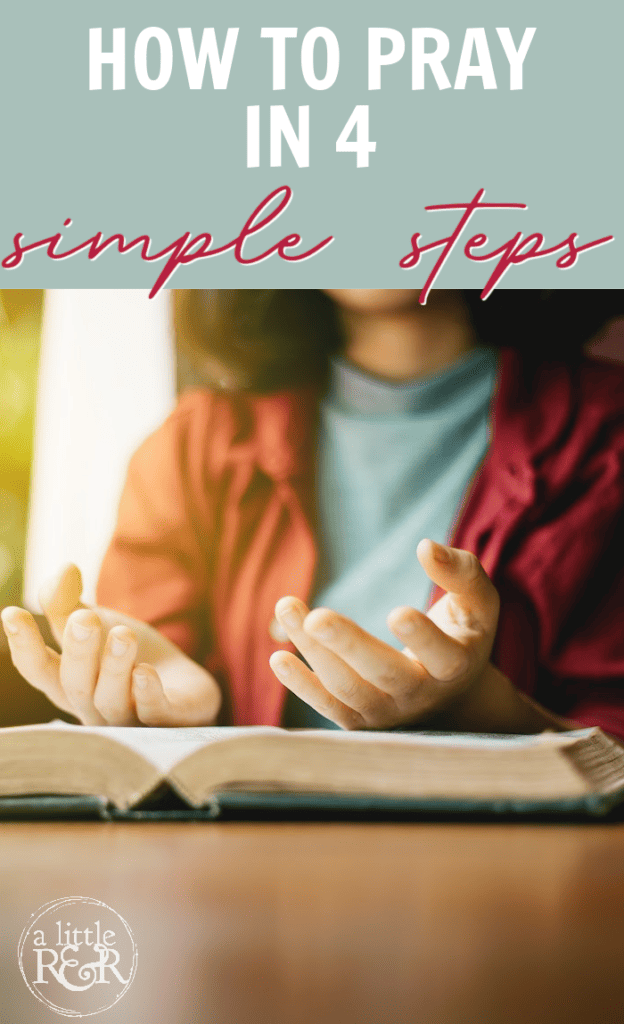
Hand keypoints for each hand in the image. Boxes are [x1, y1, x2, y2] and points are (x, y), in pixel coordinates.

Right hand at [1, 565, 220, 726]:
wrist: (184, 686)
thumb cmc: (128, 657)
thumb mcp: (99, 625)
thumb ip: (72, 603)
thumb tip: (63, 568)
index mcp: (69, 683)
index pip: (39, 670)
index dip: (24, 645)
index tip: (12, 613)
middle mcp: (93, 707)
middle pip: (76, 685)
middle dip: (78, 651)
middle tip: (83, 619)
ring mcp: (129, 719)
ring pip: (112, 699)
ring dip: (114, 667)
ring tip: (122, 635)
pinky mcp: (168, 721)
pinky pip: (153, 715)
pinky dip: (147, 695)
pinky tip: (145, 673)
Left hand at [269, 539, 526, 731]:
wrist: (451, 700)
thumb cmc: (462, 635)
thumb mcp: (478, 603)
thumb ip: (462, 572)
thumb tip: (425, 547)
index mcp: (455, 665)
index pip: (441, 656)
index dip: (422, 637)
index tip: (398, 612)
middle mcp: (420, 695)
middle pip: (385, 674)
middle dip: (349, 645)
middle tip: (317, 617)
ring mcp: (387, 712)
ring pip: (347, 688)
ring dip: (313, 650)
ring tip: (288, 606)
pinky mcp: (359, 721)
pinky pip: (328, 707)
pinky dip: (302, 686)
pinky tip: (278, 656)